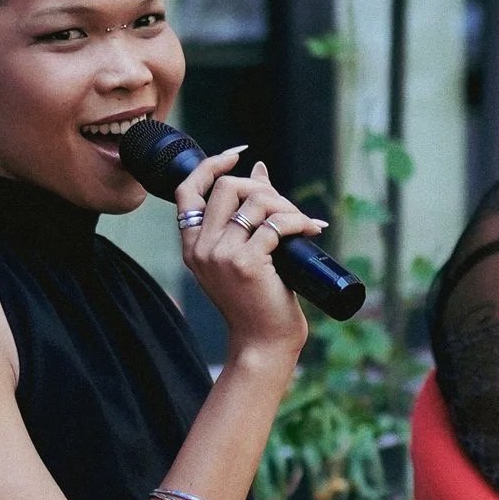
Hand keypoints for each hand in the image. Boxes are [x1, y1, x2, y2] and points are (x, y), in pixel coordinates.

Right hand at [175, 145, 324, 363]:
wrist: (263, 343)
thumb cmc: (257, 302)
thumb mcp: (243, 255)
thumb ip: (244, 216)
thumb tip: (259, 170)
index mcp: (193, 246)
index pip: (187, 190)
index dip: (210, 166)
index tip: (236, 155)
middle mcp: (201, 249)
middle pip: (226, 187)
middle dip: (262, 188)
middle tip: (286, 209)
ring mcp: (221, 256)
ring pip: (255, 202)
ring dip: (285, 206)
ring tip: (302, 223)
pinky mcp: (246, 263)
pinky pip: (276, 224)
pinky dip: (298, 221)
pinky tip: (311, 229)